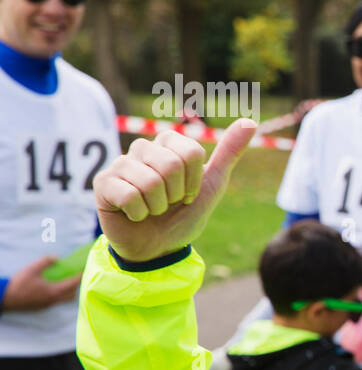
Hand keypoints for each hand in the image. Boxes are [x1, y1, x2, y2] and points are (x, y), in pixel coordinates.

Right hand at [2, 255, 80, 310]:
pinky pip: (57, 301)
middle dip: (76, 285)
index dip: (80, 276)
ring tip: (66, 282)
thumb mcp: (32, 269)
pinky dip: (60, 295)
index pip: (73, 284)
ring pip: (64, 299)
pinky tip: (54, 288)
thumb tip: (56, 258)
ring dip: (68, 291)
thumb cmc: (19, 284)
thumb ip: (45, 262)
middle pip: (72, 294)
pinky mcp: (42, 307)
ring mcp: (48, 305)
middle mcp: (54, 300)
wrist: (5, 298)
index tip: (84, 270)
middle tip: (76, 276)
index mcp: (54, 291)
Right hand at [94, 120, 257, 262]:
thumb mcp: (212, 184)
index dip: (194, 181)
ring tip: (152, 209)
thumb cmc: (183, 214)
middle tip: (169, 203)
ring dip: (158, 206)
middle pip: (171, 164)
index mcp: (169, 143)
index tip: (188, 193)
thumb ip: (229, 152)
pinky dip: (139, 213)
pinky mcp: (103, 184)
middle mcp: (143, 148)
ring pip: (150, 181)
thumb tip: (249, 122)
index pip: (191, 153)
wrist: (159, 247)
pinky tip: (134, 215)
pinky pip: (129, 195)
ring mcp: (121, 164)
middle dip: (177, 193)